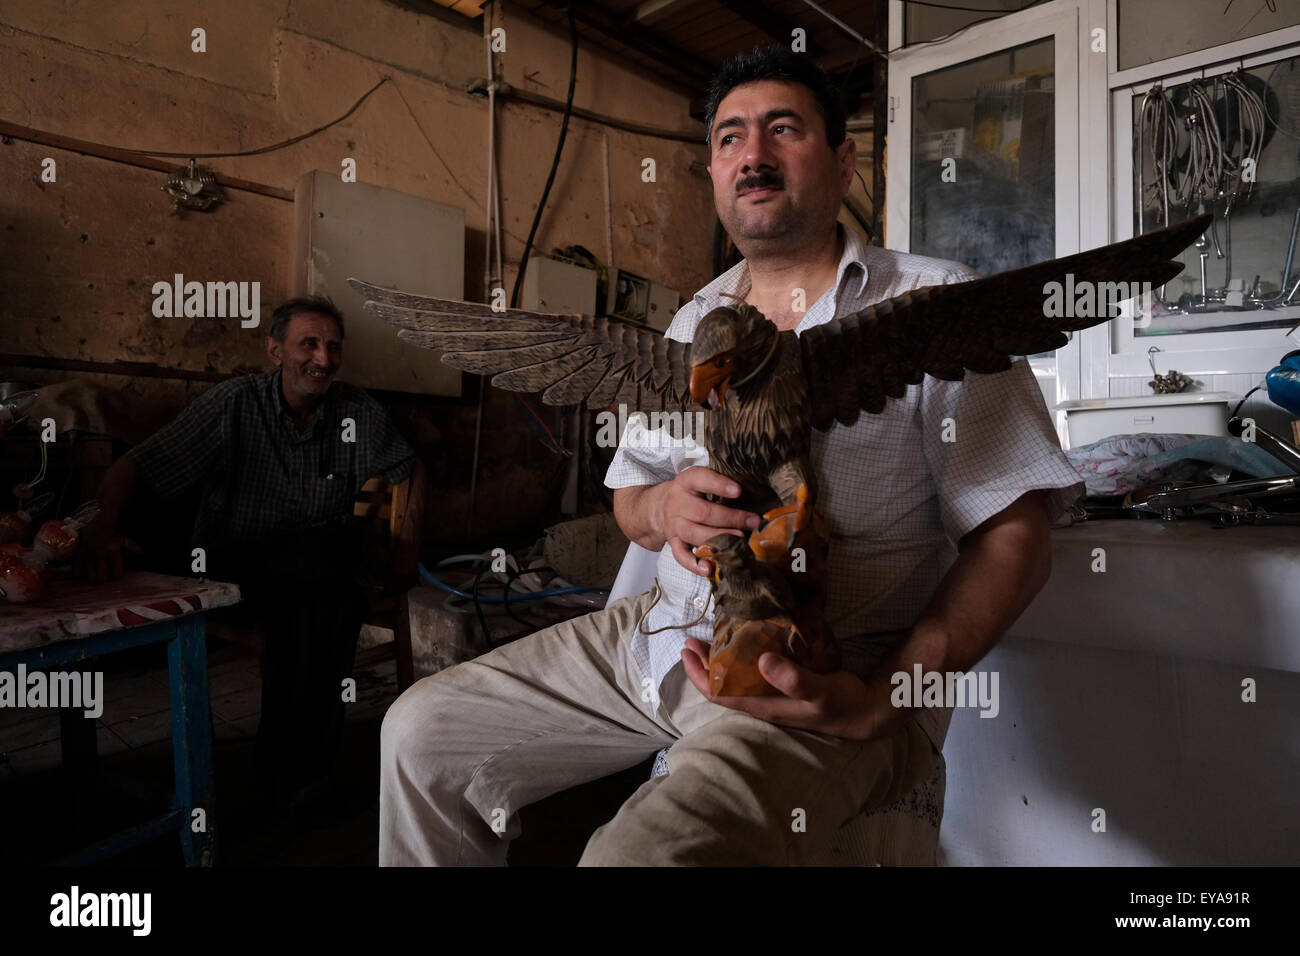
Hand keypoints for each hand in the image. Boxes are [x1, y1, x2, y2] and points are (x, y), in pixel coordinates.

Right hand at [75, 519, 141, 583]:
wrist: (97, 524)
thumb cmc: (112, 534)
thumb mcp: (124, 540)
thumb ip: (133, 548)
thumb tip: (143, 554)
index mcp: (113, 551)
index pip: (118, 572)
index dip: (118, 574)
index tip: (117, 574)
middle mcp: (101, 554)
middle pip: (103, 577)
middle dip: (104, 579)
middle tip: (104, 577)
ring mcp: (88, 555)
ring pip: (90, 576)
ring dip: (93, 578)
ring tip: (95, 577)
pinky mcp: (79, 554)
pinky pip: (77, 568)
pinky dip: (78, 573)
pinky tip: (82, 573)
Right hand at [654, 467, 759, 575]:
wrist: (661, 505)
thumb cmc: (692, 492)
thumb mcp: (702, 480)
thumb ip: (721, 484)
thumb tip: (754, 495)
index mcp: (686, 482)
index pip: (701, 479)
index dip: (719, 485)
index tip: (739, 491)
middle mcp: (677, 502)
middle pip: (703, 512)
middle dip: (731, 518)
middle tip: (753, 522)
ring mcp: (674, 524)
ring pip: (694, 534)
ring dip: (718, 539)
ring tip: (739, 542)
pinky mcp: (673, 542)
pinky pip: (681, 555)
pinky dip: (694, 564)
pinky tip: (709, 569)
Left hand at [681, 637, 887, 740]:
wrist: (864, 711)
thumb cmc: (840, 703)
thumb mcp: (819, 691)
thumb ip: (793, 679)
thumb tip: (761, 660)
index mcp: (763, 706)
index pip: (718, 694)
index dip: (699, 674)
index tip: (688, 649)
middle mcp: (761, 702)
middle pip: (720, 686)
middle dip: (703, 664)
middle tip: (693, 637)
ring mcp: (771, 696)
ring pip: (734, 680)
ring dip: (719, 660)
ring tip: (710, 636)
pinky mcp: (781, 687)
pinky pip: (751, 673)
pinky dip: (740, 658)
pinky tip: (744, 642)